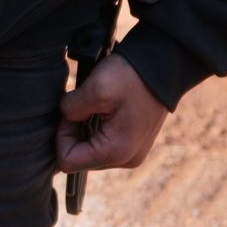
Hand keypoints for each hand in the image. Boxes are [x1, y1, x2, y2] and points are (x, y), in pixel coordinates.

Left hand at [56, 52, 168, 172]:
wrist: (164, 65)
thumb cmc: (132, 77)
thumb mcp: (96, 88)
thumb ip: (71, 108)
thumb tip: (66, 117)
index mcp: (115, 152)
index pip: (68, 161)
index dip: (62, 135)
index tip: (72, 112)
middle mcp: (126, 159)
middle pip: (80, 157)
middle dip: (74, 132)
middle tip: (83, 106)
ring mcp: (132, 152)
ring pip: (91, 150)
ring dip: (86, 128)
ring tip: (96, 105)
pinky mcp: (135, 143)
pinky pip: (105, 143)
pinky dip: (98, 127)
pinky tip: (105, 108)